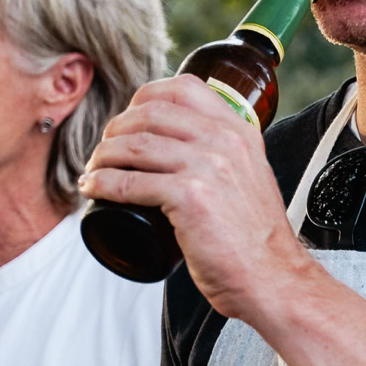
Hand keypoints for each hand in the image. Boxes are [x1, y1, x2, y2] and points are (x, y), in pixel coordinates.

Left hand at [80, 73, 314, 322]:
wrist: (272, 277)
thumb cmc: (255, 240)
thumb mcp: (250, 177)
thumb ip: (227, 157)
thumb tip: (185, 151)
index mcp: (239, 131)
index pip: (183, 88)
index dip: (144, 98)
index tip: (128, 120)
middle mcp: (225, 141)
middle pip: (150, 113)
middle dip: (115, 129)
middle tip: (104, 152)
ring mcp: (208, 166)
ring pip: (133, 145)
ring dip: (102, 157)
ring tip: (94, 171)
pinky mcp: (190, 197)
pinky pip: (129, 182)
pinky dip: (102, 184)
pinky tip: (93, 188)